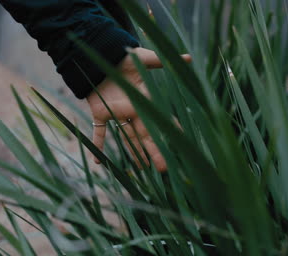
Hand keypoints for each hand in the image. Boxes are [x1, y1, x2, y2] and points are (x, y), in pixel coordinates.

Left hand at [87, 47, 190, 171]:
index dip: (171, 130)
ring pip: (128, 137)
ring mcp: (117, 113)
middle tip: (163, 168)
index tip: (181, 143)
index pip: (160, 118)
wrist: (100, 54)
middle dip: (155, 151)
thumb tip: (189, 58)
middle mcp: (133, 110)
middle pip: (146, 134)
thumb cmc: (124, 56)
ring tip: (142, 168)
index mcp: (145, 99)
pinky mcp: (101, 112)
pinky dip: (98, 144)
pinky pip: (99, 131)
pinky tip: (98, 161)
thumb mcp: (145, 58)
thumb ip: (162, 62)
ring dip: (134, 153)